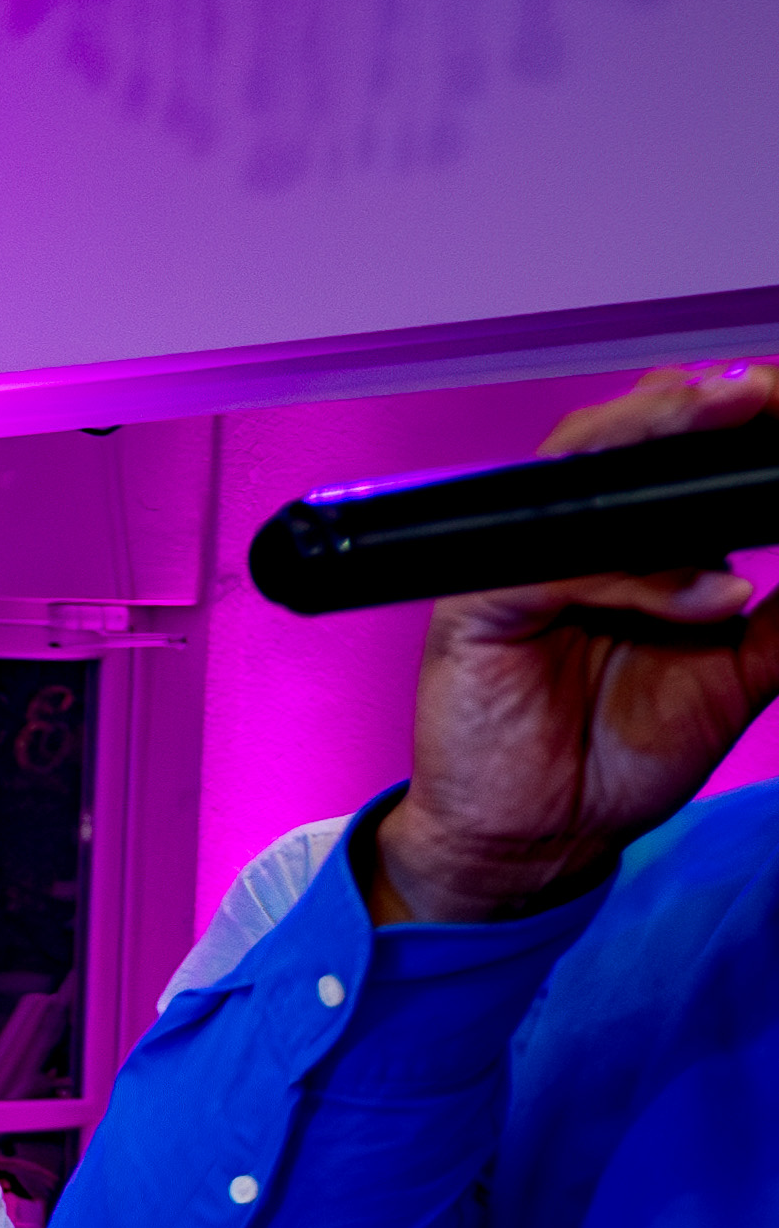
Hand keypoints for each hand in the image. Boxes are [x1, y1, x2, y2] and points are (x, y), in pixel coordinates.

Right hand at [381, 363, 778, 924]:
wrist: (544, 839)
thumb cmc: (620, 755)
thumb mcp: (741, 672)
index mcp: (637, 545)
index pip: (681, 456)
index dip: (739, 420)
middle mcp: (573, 544)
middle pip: (624, 441)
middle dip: (697, 403)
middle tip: (764, 388)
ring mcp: (520, 569)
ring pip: (575, 476)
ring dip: (655, 434)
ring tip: (736, 414)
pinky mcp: (477, 611)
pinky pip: (555, 573)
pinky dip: (639, 580)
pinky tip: (713, 600)